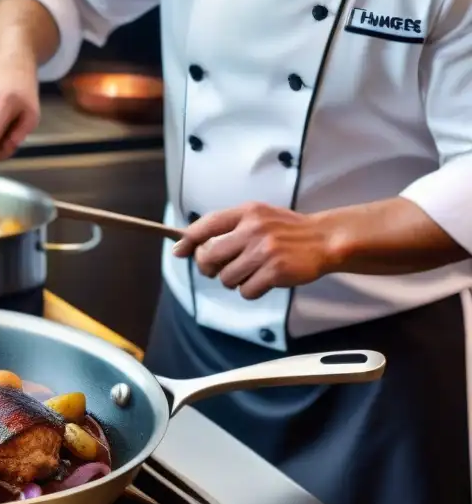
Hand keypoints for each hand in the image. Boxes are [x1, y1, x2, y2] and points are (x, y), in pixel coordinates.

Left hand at [171, 203, 337, 299]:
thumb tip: (187, 244)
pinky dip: (251, 290)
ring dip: (235, 281)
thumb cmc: (285, 230)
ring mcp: (264, 250)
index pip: (206, 225)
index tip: (178, 251)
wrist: (325, 239)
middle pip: (209, 256)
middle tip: (219, 270)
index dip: (188, 240)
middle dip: (209, 268)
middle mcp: (253, 229)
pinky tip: (264, 280)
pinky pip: (246, 291)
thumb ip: (228, 226)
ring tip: (251, 272)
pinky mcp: (275, 271)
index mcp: (246, 212)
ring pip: (226, 278)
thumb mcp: (258, 216)